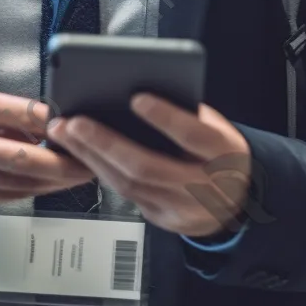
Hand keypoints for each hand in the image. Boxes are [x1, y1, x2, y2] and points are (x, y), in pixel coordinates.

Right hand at [0, 79, 94, 205]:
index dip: (56, 123)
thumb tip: (44, 121)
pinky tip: (43, 184)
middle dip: (64, 164)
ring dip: (52, 182)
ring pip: (18, 184)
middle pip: (26, 158)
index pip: (23, 114)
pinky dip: (26, 190)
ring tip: (76, 175)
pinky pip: (1, 196)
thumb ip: (2, 108)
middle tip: (89, 162)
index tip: (76, 124)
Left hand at [46, 93, 252, 237]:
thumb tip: (139, 86)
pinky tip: (80, 153)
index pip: (193, 135)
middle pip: (148, 166)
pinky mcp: (162, 219)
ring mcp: (181, 209)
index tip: (136, 97)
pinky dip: (101, 171)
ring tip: (65, 133)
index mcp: (223, 153)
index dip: (165, 117)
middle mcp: (203, 185)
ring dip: (91, 157)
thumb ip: (187, 111)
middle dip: (105, 143)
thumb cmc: (219, 150)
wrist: (240, 200)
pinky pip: (126, 195)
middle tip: (74, 121)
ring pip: (130, 185)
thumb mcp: (217, 126)